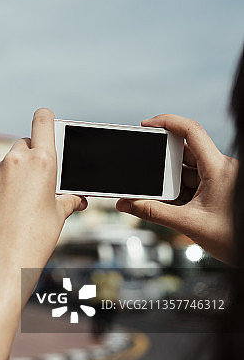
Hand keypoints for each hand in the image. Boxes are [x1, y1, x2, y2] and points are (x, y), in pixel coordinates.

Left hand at [0, 108, 86, 279]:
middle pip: (23, 145)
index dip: (45, 119)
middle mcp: (14, 161)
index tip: (46, 124)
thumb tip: (77, 199)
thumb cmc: (36, 238)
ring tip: (17, 209)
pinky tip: (0, 216)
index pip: (42, 121)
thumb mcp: (59, 216)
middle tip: (36, 183)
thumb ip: (68, 200)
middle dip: (29, 158)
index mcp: (42, 161)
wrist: (2, 262)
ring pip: (4, 167)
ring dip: (11, 179)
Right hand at [116, 114, 237, 263]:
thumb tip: (126, 204)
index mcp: (218, 168)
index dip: (167, 121)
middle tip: (151, 177)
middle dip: (165, 165)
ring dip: (172, 183)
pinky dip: (180, 192)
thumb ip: (153, 213)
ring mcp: (219, 177)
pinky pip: (192, 182)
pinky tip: (176, 206)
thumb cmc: (232, 238)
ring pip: (187, 170)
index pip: (191, 130)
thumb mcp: (188, 224)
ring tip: (171, 202)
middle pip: (184, 152)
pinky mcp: (217, 188)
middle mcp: (220, 168)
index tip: (146, 125)